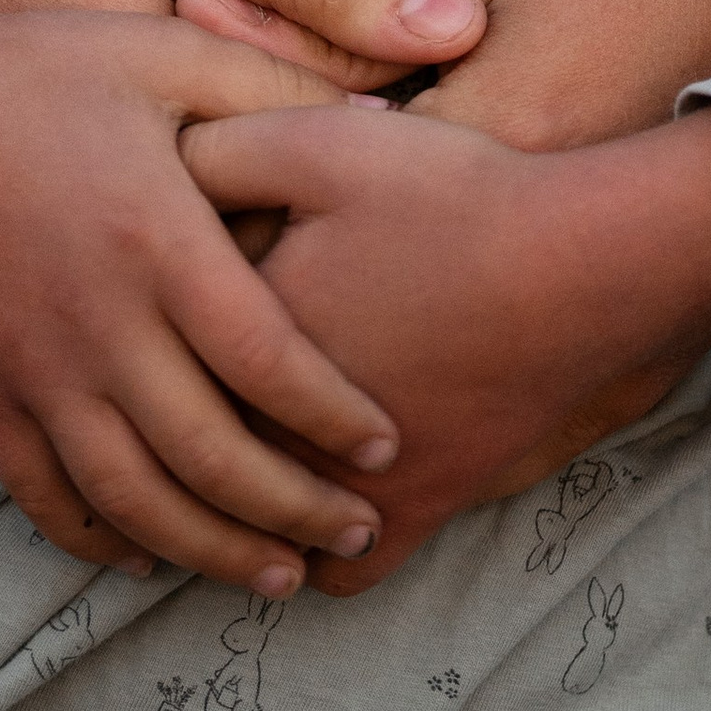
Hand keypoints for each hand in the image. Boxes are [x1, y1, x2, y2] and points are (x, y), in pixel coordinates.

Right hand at [0, 0, 405, 592]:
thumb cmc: (39, 67)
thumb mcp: (165, 48)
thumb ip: (276, 82)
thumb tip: (386, 106)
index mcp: (156, 236)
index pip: (266, 358)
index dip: (334, 413)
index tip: (388, 443)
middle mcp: (98, 320)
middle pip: (211, 455)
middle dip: (293, 509)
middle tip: (355, 533)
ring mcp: (35, 368)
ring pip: (134, 499)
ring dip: (212, 549)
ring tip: (278, 572)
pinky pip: (48, 498)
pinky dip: (104, 542)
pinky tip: (152, 554)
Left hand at [179, 97, 710, 591]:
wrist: (578, 264)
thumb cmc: (445, 194)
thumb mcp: (317, 140)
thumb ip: (214, 147)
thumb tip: (142, 168)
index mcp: (237, 338)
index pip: (151, 347)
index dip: (138, 319)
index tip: (131, 294)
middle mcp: (278, 433)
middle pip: (188, 446)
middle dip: (163, 419)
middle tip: (150, 384)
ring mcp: (350, 488)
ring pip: (252, 529)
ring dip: (229, 504)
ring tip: (217, 459)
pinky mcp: (420, 512)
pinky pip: (347, 570)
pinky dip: (322, 552)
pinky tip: (313, 513)